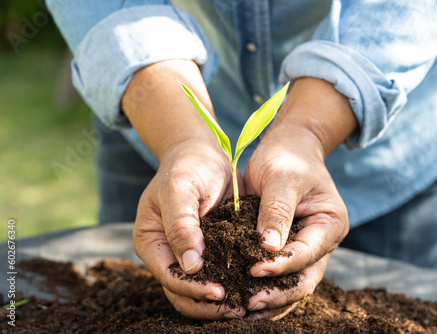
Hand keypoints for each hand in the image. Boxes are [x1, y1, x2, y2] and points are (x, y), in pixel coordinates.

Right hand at [123, 60, 245, 318]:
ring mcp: (186, 254)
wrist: (203, 154)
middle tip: (238, 307)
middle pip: (181, 291)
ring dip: (219, 302)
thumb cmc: (187, 166)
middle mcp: (166, 253)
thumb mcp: (180, 189)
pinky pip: (217, 274)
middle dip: (207, 304)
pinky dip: (232, 284)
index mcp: (150, 241)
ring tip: (247, 305)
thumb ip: (181, 225)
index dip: (193, 288)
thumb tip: (191, 266)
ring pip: (198, 289)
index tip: (220, 292)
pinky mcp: (208, 251)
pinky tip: (251, 288)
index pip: (168, 275)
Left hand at [243, 78, 355, 319]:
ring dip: (270, 298)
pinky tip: (242, 297)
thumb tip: (268, 249)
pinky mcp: (287, 248)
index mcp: (330, 224)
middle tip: (248, 304)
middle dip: (278, 294)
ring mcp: (305, 248)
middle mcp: (321, 242)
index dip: (281, 265)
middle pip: (304, 278)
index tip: (253, 270)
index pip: (306, 253)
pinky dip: (264, 287)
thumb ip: (277, 211)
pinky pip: (278, 275)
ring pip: (292, 283)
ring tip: (243, 310)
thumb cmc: (288, 156)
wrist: (288, 147)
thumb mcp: (283, 178)